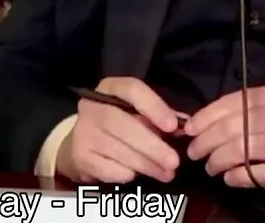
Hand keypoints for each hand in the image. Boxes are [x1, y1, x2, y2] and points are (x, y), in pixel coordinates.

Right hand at [56, 77, 181, 183]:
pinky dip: (127, 174)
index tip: (173, 126)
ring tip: (167, 173)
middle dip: (153, 146)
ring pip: (118, 150)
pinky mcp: (80, 156)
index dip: (154, 107)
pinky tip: (138, 176)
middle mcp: (91, 107)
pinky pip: (109, 169)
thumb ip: (160, 117)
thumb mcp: (137, 113)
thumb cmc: (118, 125)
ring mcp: (83, 132)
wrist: (81, 145)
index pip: (132, 89)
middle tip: (174, 161)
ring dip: (146, 165)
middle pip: (124, 124)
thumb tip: (184, 126)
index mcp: (109, 88)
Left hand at [183, 85, 264, 194]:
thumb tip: (204, 118)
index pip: (230, 103)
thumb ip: (248, 109)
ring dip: (216, 161)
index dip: (205, 117)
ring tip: (210, 167)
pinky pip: (251, 172)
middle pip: (229, 128)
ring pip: (236, 150)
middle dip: (205, 141)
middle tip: (194, 152)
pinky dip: (234, 176)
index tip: (189, 129)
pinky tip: (228, 177)